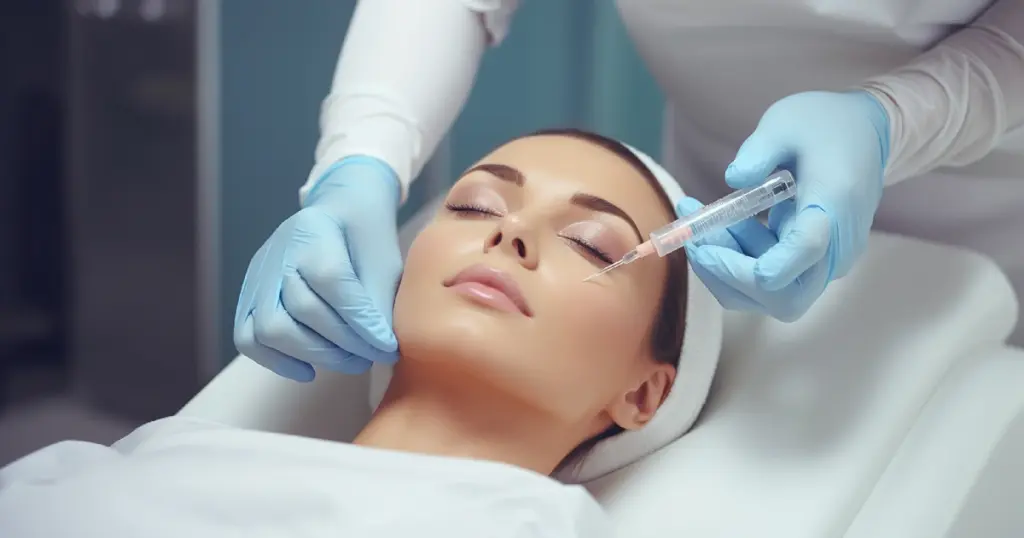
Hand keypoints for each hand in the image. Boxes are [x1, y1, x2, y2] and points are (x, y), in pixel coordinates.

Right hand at [234, 156, 402, 380]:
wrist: (338, 216)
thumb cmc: (365, 240)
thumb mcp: (382, 261)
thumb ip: (379, 302)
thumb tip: (380, 350)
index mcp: (313, 229)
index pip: (332, 281)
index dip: (361, 322)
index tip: (388, 348)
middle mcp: (277, 251)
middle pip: (302, 308)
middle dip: (344, 343)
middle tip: (372, 357)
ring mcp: (258, 275)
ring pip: (271, 328)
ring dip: (314, 354)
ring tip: (349, 362)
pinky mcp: (248, 297)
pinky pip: (248, 338)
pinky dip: (277, 361)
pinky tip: (309, 371)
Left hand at [682, 91, 889, 320]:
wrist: (867, 134)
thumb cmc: (825, 125)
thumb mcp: (786, 121)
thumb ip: (760, 149)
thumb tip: (734, 178)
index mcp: (833, 206)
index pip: (805, 251)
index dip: (760, 265)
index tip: (711, 249)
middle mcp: (836, 247)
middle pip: (784, 297)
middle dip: (729, 275)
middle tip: (696, 240)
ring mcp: (827, 262)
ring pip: (772, 296)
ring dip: (728, 269)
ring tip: (704, 223)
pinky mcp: (812, 264)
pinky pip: (771, 282)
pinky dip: (738, 263)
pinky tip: (723, 227)